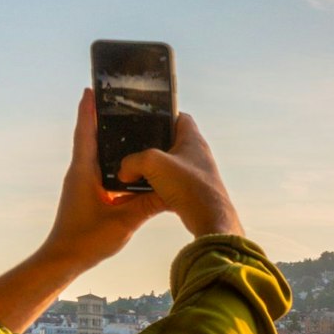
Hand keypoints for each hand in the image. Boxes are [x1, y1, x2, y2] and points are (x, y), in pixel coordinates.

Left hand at [37, 89, 167, 269]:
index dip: (87, 111)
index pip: (85, 134)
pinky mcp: (88, 195)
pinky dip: (113, 161)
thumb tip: (172, 189)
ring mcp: (82, 184)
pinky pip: (102, 170)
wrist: (65, 259)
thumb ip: (148, 203)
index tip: (91, 90)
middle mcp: (80, 173)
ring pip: (96, 154)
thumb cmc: (88, 240)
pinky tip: (130, 162)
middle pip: (90, 138)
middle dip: (100, 118)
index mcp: (83, 172)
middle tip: (116, 102)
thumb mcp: (125, 220)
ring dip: (107, 139)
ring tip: (126, 126)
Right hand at [119, 112, 244, 239]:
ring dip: (152, 168)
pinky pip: (170, 183)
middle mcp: (197, 154)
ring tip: (134, 170)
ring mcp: (195, 173)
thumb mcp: (152, 164)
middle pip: (171, 142)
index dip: (163, 113)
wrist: (209, 219)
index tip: (145, 118)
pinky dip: (156, 186)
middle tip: (133, 148)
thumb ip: (133, 161)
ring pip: (168, 165)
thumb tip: (124, 171)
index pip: (180, 116)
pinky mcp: (192, 191)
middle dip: (150, 145)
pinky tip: (142, 191)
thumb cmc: (189, 186)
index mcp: (193, 139)